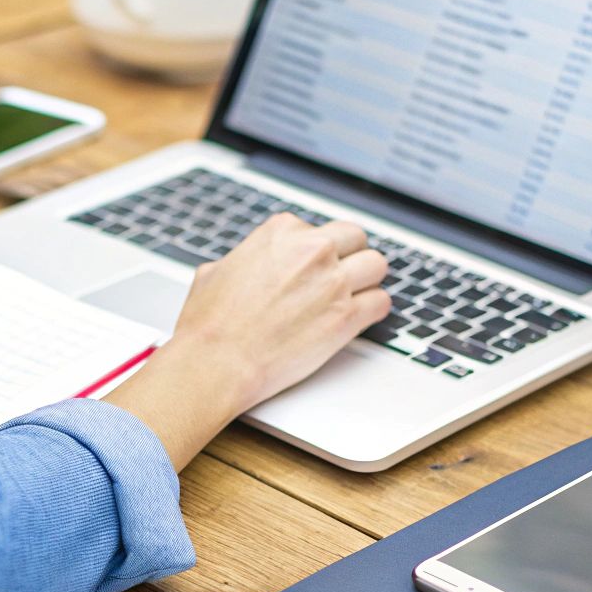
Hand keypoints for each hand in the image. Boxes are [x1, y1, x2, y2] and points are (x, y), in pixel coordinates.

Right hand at [107, 214, 389, 468]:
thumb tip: (249, 264)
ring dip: (367, 280)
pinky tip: (360, 317)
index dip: (317, 252)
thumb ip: (245, 259)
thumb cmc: (210, 323)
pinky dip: (373, 310)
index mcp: (281, 231)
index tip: (312, 270)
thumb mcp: (215, 270)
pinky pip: (382, 302)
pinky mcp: (347, 316)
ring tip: (355, 295)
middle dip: (350, 256)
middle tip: (341, 277)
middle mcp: (312, 249)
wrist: (216, 362)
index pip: (320, 229)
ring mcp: (333, 282)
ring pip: (377, 265)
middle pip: (356, 238)